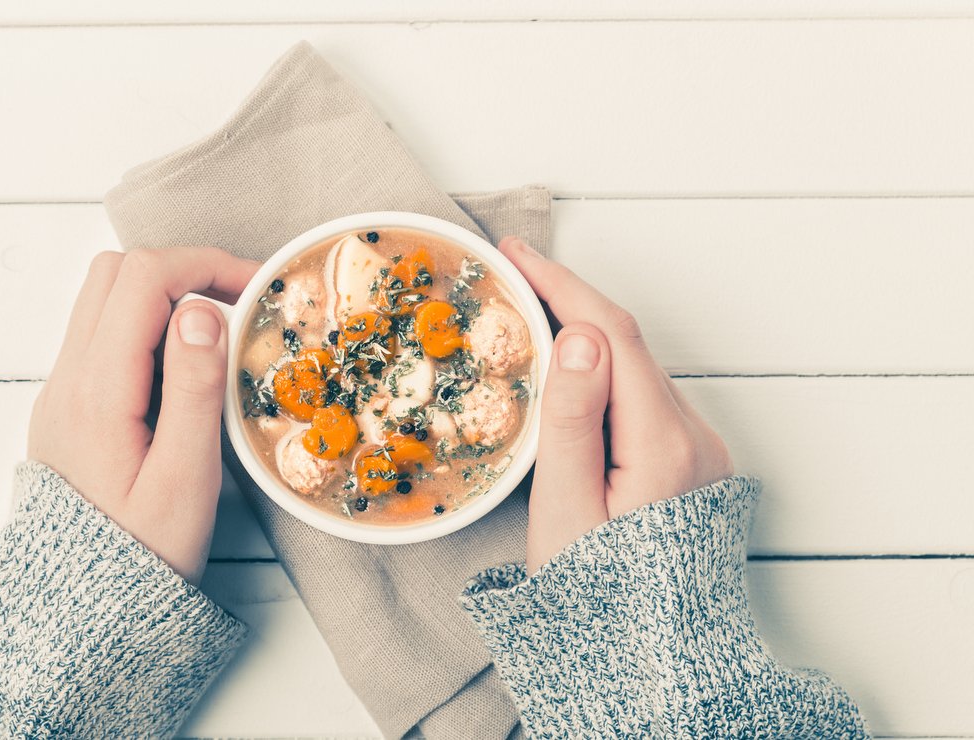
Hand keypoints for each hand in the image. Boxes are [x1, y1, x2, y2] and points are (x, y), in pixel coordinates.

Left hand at [28, 247, 258, 583]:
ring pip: (103, 297)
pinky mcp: (67, 405)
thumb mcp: (184, 480)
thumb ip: (192, 389)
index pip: (143, 279)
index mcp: (97, 392)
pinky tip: (184, 368)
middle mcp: (67, 379)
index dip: (204, 265)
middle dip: (184, 269)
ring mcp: (61, 390)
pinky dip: (147, 326)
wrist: (77, 611)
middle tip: (240, 302)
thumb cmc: (142, 554)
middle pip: (115, 272)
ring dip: (164, 295)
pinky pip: (102, 334)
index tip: (256, 289)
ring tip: (217, 334)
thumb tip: (201, 310)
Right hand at [499, 237, 733, 572]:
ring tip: (529, 317)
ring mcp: (701, 450)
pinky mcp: (692, 463)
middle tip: (512, 277)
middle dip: (570, 301)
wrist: (655, 663)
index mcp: (665, 444)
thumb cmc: (598, 600)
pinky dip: (603, 374)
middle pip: (627, 346)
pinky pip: (642, 398)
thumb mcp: (566, 511)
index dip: (563, 285)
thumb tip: (580, 334)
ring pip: (635, 370)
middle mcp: (695, 437)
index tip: (516, 255)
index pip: (612, 335)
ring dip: (585, 337)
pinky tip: (568, 374)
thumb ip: (574, 420)